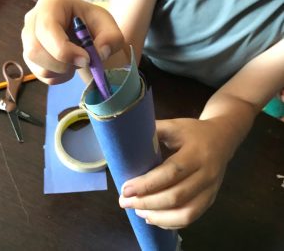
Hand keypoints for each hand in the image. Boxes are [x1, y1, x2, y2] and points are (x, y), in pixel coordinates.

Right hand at [22, 0, 125, 84]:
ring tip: (77, 62)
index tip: (86, 59)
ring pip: (36, 65)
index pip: (47, 29)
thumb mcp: (109, 27)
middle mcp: (33, 19)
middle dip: (62, 64)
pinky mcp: (30, 56)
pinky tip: (69, 68)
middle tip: (84, 62)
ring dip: (61, 71)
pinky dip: (58, 77)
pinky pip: (40, 74)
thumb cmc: (96, 26)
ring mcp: (28, 38)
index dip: (64, 50)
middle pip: (35, 50)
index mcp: (51, 4)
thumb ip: (112, 38)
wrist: (88, 35)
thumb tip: (100, 53)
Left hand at [119, 118, 235, 228]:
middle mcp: (206, 174)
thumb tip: (126, 141)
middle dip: (147, 203)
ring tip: (137, 211)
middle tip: (124, 202)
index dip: (147, 184)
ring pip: (185, 213)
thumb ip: (153, 131)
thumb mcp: (174, 125)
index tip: (125, 189)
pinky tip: (153, 218)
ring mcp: (210, 189)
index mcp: (196, 153)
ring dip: (158, 217)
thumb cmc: (193, 131)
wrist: (222, 139)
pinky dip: (170, 222)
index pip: (171, 172)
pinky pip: (191, 217)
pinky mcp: (210, 199)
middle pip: (176, 196)